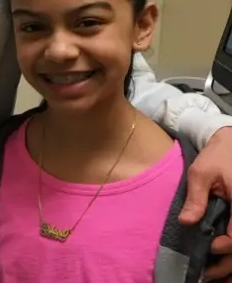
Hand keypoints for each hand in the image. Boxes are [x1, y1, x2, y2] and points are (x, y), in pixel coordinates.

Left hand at [179, 127, 231, 280]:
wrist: (231, 142)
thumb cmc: (217, 156)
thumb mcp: (201, 172)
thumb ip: (196, 198)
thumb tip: (186, 223)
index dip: (225, 246)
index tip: (208, 247)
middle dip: (228, 265)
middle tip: (206, 275)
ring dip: (231, 265)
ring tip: (213, 276)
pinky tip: (223, 267)